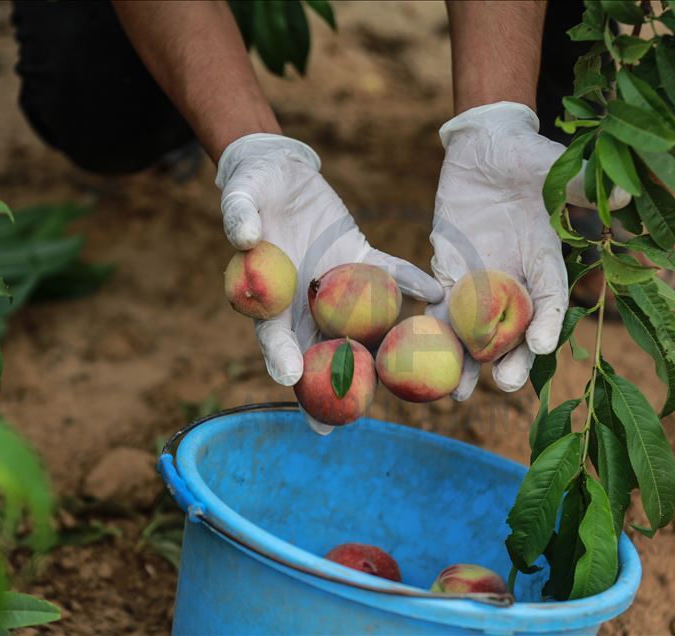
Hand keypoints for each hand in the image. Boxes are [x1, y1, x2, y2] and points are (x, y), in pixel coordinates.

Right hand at [217, 134, 443, 432]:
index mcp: (271, 294)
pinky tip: (434, 292)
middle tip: (335, 425)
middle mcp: (306, 300)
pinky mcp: (360, 259)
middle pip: (318, 349)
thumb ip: (240, 215)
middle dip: (327, 386)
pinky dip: (409, 282)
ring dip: (377, 349)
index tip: (289, 378)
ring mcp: (337, 285)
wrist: (280, 173)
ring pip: (358, 324)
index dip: (279, 356)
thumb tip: (245, 237)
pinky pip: (387, 274)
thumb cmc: (252, 188)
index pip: (273, 333)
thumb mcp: (241, 195)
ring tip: (401, 381)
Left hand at [427, 102, 628, 400]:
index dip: (550, 320)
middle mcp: (516, 276)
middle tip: (505, 384)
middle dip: (512, 358)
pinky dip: (433, 331)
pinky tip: (424, 359)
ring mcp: (481, 277)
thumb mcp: (549, 162)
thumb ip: (575, 182)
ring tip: (459, 394)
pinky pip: (439, 307)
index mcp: (546, 256)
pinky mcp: (449, 270)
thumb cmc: (524, 153)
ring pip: (477, 328)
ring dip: (469, 360)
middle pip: (517, 327)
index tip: (543, 343)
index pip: (551, 295)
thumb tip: (621, 191)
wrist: (483, 147)